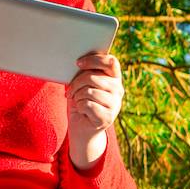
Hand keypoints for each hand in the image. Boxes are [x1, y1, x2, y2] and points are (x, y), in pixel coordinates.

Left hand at [66, 51, 122, 169]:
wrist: (83, 129)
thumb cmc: (82, 102)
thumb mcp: (84, 85)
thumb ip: (86, 73)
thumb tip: (78, 63)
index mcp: (115, 79)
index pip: (111, 62)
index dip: (94, 59)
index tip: (78, 63)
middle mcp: (118, 90)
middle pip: (93, 77)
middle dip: (76, 83)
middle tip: (71, 91)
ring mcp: (115, 105)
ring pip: (89, 91)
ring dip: (77, 97)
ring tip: (78, 102)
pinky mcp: (108, 118)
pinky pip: (87, 104)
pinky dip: (79, 107)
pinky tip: (82, 111)